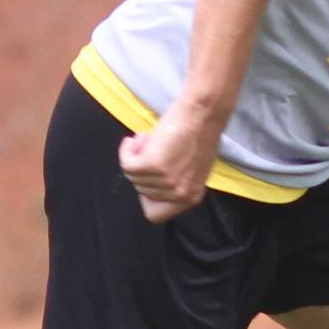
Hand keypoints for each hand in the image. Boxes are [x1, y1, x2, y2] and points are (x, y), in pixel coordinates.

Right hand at [117, 100, 226, 221]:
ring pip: (133, 177)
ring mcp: (166, 181)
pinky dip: (127, 150)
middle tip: (153, 149)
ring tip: (149, 140)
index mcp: (190, 198)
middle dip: (142, 170)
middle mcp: (179, 194)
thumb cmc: (198, 135)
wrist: (202, 113)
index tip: (152, 178)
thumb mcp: (191, 170)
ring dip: (136, 156)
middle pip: (141, 192)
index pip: (156, 215)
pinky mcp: (153, 165)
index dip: (148, 196)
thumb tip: (150, 184)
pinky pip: (126, 164)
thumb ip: (174, 183)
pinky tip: (136, 138)